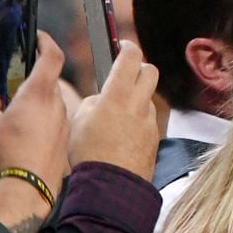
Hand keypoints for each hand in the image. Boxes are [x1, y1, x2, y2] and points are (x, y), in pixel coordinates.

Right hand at [0, 33, 70, 198]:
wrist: (29, 188)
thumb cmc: (8, 153)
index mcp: (39, 92)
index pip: (51, 54)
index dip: (45, 41)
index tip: (37, 36)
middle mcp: (57, 103)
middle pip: (45, 83)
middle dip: (27, 84)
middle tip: (7, 92)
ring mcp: (63, 122)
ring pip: (46, 106)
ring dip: (29, 108)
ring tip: (5, 125)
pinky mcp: (64, 140)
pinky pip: (49, 125)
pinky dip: (35, 127)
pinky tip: (16, 143)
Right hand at [68, 41, 159, 177]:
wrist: (111, 187)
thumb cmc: (89, 155)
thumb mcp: (78, 122)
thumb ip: (91, 103)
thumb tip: (100, 100)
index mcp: (118, 95)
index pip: (131, 57)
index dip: (127, 46)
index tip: (122, 45)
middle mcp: (139, 105)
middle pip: (150, 71)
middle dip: (139, 68)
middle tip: (125, 74)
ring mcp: (150, 122)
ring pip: (148, 98)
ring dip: (137, 98)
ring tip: (116, 113)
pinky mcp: (155, 138)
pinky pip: (148, 121)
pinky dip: (139, 120)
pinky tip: (123, 134)